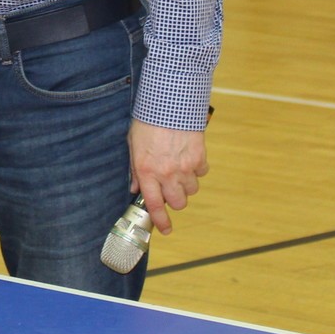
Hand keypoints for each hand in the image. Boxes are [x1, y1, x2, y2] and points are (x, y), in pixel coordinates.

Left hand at [128, 119, 207, 234]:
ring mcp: (185, 167)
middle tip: (170, 188)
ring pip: (191, 190)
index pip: (154, 205)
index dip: (161, 221)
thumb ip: (135, 170)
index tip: (166, 229)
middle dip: (175, 199)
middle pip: (178, 203)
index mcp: (147, 171)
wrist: (169, 104)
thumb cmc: (148, 122)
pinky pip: (201, 174)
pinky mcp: (200, 158)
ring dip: (186, 184)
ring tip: (179, 168)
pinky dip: (197, 169)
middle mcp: (167, 174)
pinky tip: (188, 156)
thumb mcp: (133, 145)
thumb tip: (136, 188)